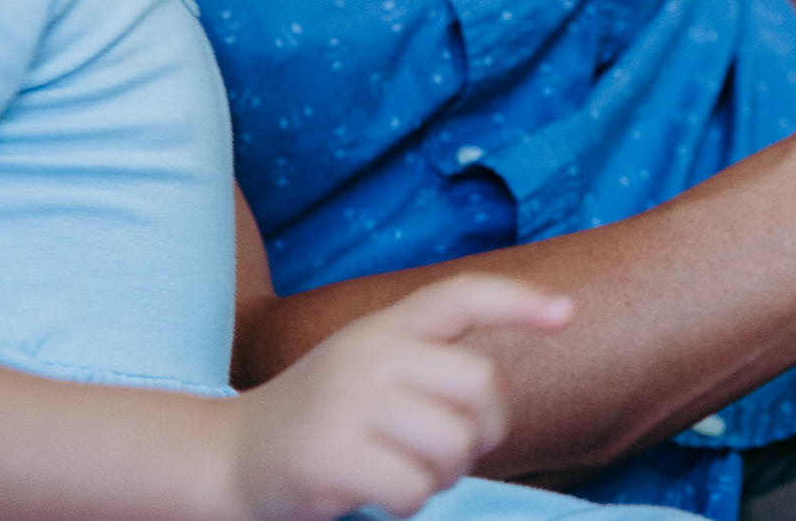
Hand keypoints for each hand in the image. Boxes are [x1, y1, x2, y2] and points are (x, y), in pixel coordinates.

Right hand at [228, 276, 572, 520]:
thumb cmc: (321, 418)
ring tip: (410, 474)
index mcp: (383, 326)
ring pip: (453, 444)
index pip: (462, 295)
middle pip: (481, 384)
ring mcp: (348, 401)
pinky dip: (410, 503)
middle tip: (454, 452)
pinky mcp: (332, 456)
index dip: (518, 302)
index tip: (566, 314)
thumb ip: (426, 365)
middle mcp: (369, 352)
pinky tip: (381, 495)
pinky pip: (415, 489)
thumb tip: (496, 402)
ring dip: (445, 475)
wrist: (229, 459)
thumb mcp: (368, 367)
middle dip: (485, 431)